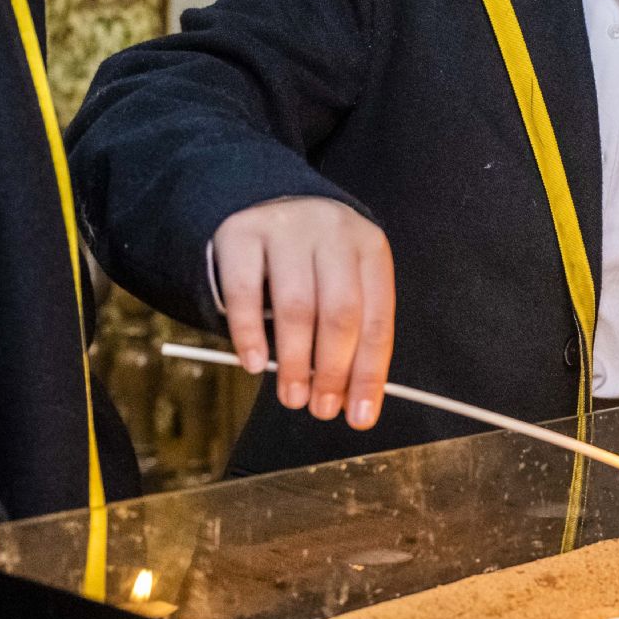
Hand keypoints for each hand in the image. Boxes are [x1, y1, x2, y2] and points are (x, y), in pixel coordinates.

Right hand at [213, 196, 395, 426]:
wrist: (265, 201)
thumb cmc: (312, 262)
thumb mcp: (342, 285)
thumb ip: (350, 336)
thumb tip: (352, 404)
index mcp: (369, 247)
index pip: (377, 319)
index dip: (368, 373)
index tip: (359, 416)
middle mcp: (333, 231)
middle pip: (340, 312)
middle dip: (331, 370)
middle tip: (319, 408)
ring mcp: (287, 228)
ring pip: (295, 306)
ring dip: (294, 361)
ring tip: (291, 396)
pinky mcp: (242, 233)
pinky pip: (244, 292)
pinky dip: (249, 334)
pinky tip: (254, 364)